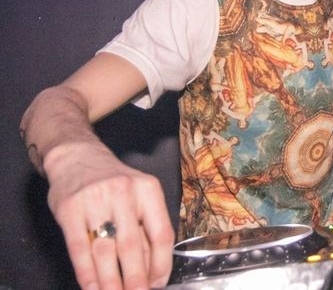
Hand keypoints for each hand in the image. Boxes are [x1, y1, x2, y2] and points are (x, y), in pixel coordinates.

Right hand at [44, 141, 173, 288]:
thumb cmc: (114, 183)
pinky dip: (86, 273)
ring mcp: (95, 200)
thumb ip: (145, 227)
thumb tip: (154, 268)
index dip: (161, 264)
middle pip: (133, 245)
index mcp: (148, 190)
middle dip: (136, 279)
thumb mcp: (138, 195)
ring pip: (105, 250)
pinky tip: (92, 288)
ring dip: (111, 281)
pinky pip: (79, 248)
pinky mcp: (70, 209)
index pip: (161, 234)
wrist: (77, 156)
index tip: (158, 284)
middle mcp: (124, 193)